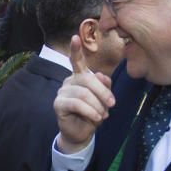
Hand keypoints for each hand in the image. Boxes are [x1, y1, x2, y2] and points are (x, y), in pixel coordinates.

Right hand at [54, 36, 115, 152]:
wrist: (82, 133)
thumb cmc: (93, 113)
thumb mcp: (104, 98)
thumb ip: (104, 85)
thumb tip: (100, 75)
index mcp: (80, 76)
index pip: (77, 60)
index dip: (76, 49)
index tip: (75, 37)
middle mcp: (69, 81)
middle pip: (87, 79)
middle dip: (103, 92)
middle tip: (112, 105)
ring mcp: (62, 92)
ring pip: (83, 93)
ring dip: (97, 106)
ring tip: (103, 115)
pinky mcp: (58, 104)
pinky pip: (76, 104)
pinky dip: (90, 111)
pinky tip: (96, 118)